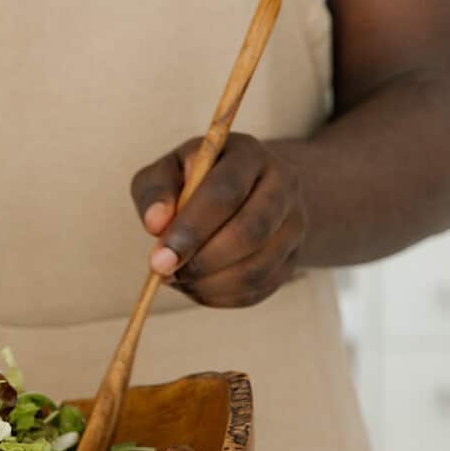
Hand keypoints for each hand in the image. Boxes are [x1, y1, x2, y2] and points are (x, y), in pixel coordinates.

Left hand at [129, 133, 306, 307]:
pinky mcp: (293, 257)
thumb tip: (156, 224)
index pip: (225, 192)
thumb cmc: (193, 180)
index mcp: (248, 155)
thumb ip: (155, 191)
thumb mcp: (167, 171)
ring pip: (257, 267)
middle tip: (166, 273)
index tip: (159, 260)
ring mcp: (294, 224)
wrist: (243, 189)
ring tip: (179, 278)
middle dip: (202, 261)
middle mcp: (282, 185)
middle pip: (250, 232)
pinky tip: (197, 286)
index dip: (190, 230)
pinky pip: (259, 288)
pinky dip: (221, 295)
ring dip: (210, 283)